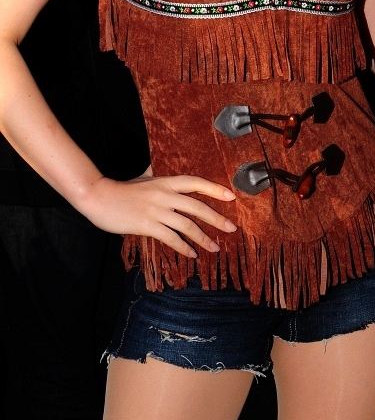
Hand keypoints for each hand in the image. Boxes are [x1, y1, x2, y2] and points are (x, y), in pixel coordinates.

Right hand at [77, 173, 236, 258]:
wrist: (98, 197)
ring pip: (187, 226)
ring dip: (203, 238)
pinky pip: (171, 238)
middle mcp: (164, 195)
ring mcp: (156, 210)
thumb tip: (159, 166)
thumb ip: (156, 175)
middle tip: (231, 228)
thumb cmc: (122, 189)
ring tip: (215, 247)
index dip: (215, 189)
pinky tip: (192, 254)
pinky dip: (183, 247)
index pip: (196, 183)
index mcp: (165, 182)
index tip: (232, 196)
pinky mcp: (147, 225)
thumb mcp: (143, 178)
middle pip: (197, 207)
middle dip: (217, 218)